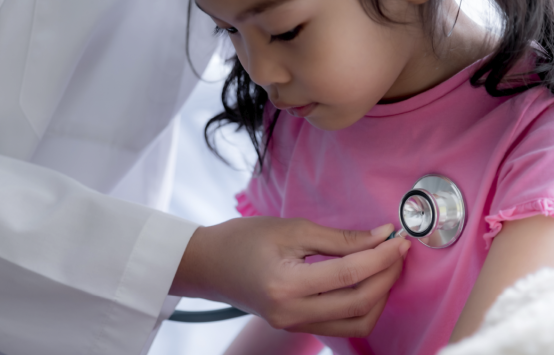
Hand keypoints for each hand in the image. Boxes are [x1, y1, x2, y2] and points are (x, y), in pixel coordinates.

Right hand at [170, 217, 409, 336]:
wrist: (209, 264)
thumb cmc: (243, 239)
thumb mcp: (291, 229)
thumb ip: (339, 238)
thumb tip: (380, 237)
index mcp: (287, 285)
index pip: (349, 274)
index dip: (381, 256)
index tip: (398, 239)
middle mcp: (292, 313)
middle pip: (359, 303)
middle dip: (386, 275)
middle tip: (397, 250)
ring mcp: (294, 325)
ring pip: (356, 323)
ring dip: (379, 296)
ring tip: (385, 266)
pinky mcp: (296, 326)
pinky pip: (341, 325)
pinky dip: (362, 306)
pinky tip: (367, 282)